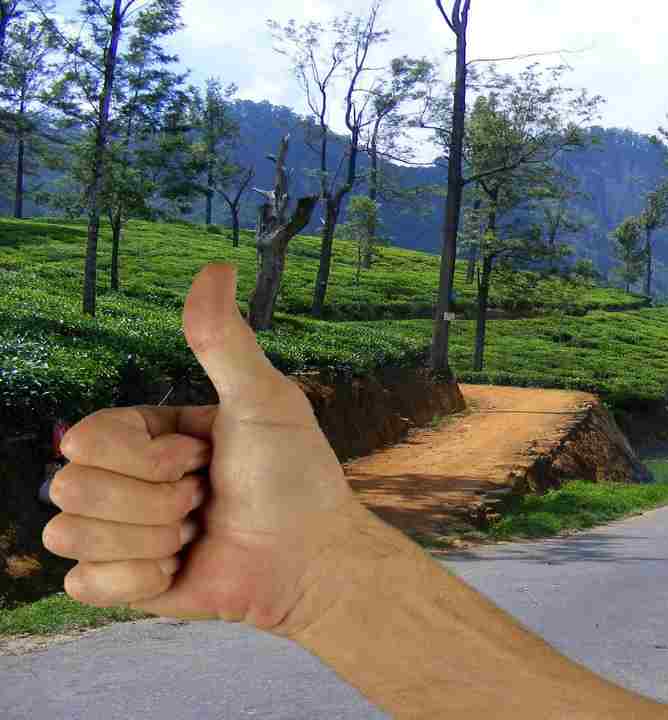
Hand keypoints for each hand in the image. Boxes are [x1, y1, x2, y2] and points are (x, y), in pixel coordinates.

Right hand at [45, 263, 362, 633]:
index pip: (84, 436)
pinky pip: (82, 584)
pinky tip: (181, 569)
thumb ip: (224, 340)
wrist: (311, 558)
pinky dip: (139, 580)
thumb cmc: (295, 476)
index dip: (144, 456)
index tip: (201, 457)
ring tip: (197, 531)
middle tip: (205, 498)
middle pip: (70, 487)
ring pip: (71, 534)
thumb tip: (217, 267)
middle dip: (153, 499)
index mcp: (146, 432)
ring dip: (149, 538)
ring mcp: (119, 531)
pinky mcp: (122, 583)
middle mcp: (125, 478)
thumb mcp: (263, 400)